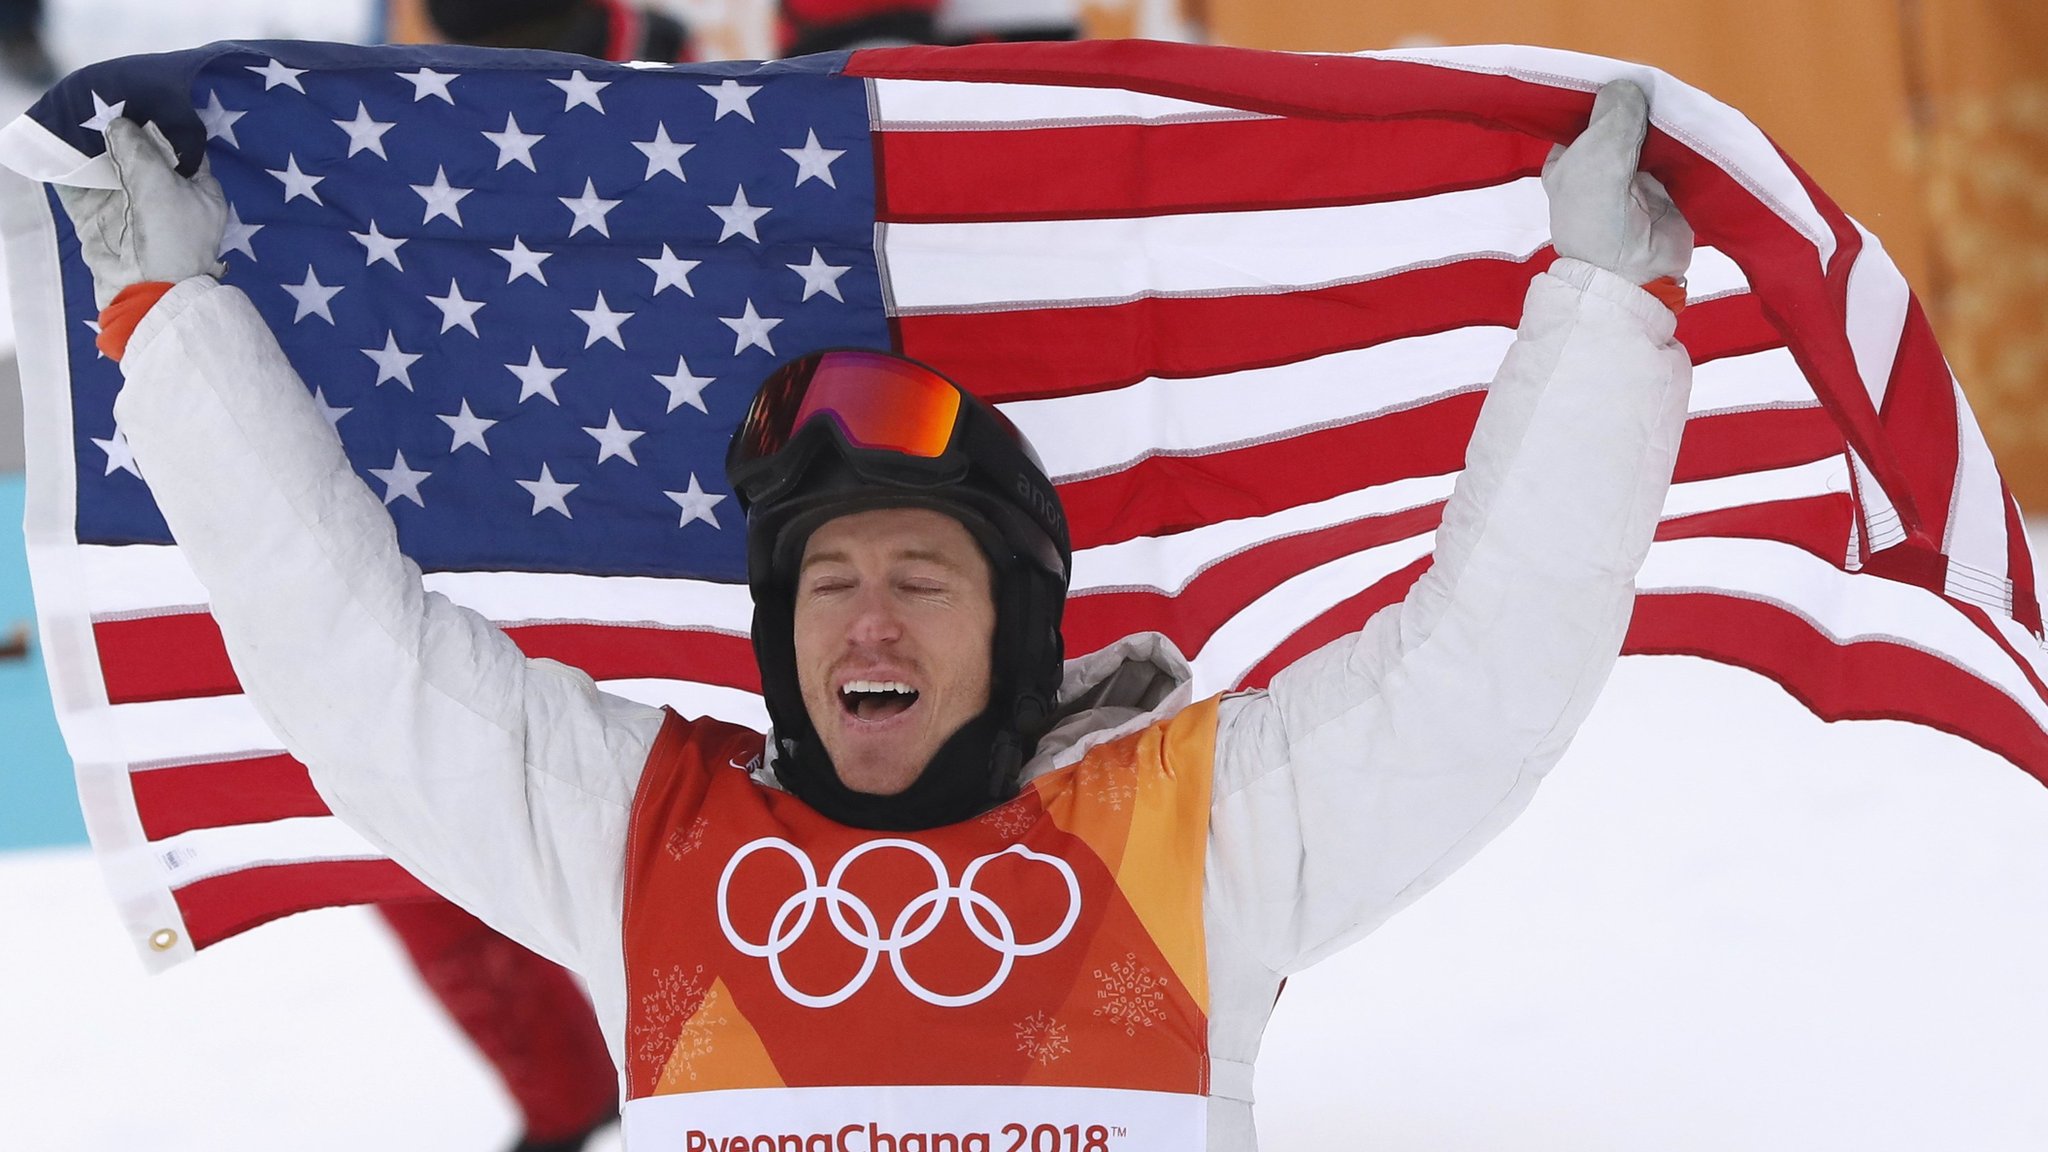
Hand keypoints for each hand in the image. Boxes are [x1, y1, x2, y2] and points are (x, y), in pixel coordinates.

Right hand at [54, 117, 226, 307]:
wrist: (145, 292)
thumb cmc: (169, 237)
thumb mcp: (161, 183)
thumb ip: (140, 149)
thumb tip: (119, 123)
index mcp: (199, 191)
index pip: (183, 150)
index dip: (163, 126)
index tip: (141, 101)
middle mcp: (167, 198)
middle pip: (141, 156)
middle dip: (122, 133)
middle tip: (102, 103)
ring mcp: (132, 209)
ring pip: (109, 169)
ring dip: (93, 148)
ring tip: (78, 117)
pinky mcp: (101, 220)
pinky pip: (81, 189)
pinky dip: (70, 170)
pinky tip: (58, 146)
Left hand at [1542, 80, 1692, 284]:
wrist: (1632, 274)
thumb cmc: (1598, 218)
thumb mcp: (1594, 160)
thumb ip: (1613, 118)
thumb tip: (1630, 84)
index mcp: (1572, 156)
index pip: (1591, 111)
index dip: (1610, 92)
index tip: (1631, 74)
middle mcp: (1603, 162)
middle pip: (1628, 118)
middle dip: (1645, 103)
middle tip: (1664, 88)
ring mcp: (1639, 173)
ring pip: (1658, 131)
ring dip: (1671, 119)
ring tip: (1684, 102)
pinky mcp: (1672, 184)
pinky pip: (1683, 151)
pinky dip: (1690, 139)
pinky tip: (1698, 122)